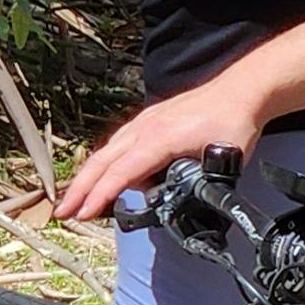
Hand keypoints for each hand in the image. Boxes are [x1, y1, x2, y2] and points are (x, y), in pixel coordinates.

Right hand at [59, 67, 274, 222]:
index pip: (121, 172)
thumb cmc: (233, 122)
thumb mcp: (220, 163)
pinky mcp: (149, 120)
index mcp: (159, 139)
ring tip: (77, 200)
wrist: (242, 90)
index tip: (83, 214)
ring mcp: (144, 122)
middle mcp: (144, 128)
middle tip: (63, 212)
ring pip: (107, 151)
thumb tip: (180, 210)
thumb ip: (197, 188)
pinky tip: (105, 176)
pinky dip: (105, 163)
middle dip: (80, 189)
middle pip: (102, 161)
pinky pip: (118, 144)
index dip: (100, 195)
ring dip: (89, 177)